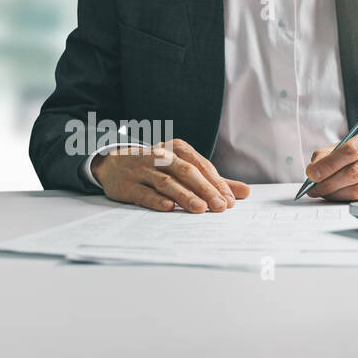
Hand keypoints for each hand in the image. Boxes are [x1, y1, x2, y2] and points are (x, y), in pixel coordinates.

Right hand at [92, 139, 250, 212]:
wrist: (113, 164)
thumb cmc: (156, 167)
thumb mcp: (184, 168)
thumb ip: (214, 181)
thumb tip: (244, 193)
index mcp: (177, 149)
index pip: (201, 165)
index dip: (216, 183)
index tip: (231, 200)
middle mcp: (160, 156)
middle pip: (186, 172)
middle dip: (205, 189)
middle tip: (220, 206)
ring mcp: (142, 170)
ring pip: (167, 182)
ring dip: (184, 195)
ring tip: (200, 209)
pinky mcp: (128, 186)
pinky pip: (144, 193)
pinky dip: (156, 200)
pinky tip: (169, 208)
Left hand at [304, 121, 357, 200]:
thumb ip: (333, 151)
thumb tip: (313, 170)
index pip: (350, 150)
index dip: (328, 164)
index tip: (311, 174)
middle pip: (354, 172)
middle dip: (328, 183)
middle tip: (313, 188)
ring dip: (336, 194)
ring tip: (323, 193)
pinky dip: (348, 199)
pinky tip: (338, 196)